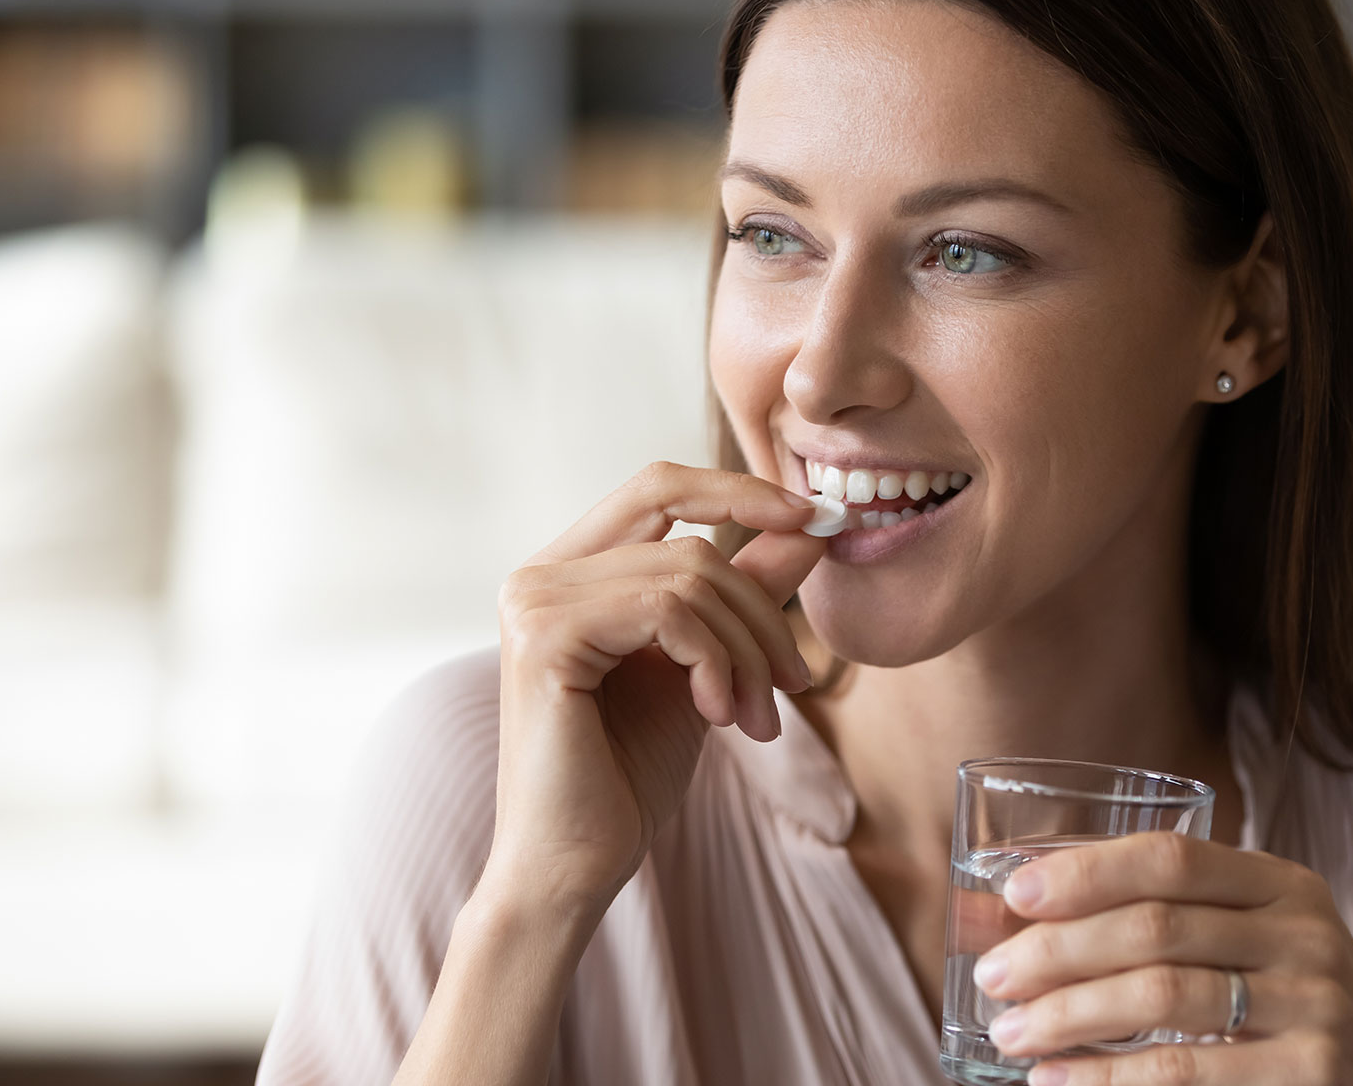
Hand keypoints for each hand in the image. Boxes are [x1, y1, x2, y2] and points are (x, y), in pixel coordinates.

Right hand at [479, 461, 826, 912]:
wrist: (574, 865)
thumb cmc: (627, 773)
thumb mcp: (707, 666)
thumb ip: (745, 592)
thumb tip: (808, 527)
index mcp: (569, 571)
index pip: (659, 486)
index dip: (740, 490)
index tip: (818, 518)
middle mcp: (539, 574)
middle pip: (686, 535)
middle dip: (759, 606)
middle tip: (794, 681)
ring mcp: (534, 601)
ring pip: (688, 577)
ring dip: (747, 651)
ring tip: (757, 717)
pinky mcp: (545, 637)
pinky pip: (668, 611)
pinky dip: (716, 661)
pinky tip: (719, 715)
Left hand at [971, 832, 1352, 1084]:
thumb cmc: (1297, 1009)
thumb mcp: (1258, 943)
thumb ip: (1167, 922)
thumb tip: (1012, 913)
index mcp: (1283, 884)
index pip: (1172, 858)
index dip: (1086, 870)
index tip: (1014, 894)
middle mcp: (1303, 935)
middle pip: (1155, 927)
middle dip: (1058, 951)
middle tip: (992, 977)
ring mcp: (1312, 1007)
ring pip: (1162, 997)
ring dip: (1069, 1015)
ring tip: (1010, 1033)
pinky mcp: (1307, 1074)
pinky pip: (1184, 1070)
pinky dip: (1107, 1078)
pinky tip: (1056, 1081)